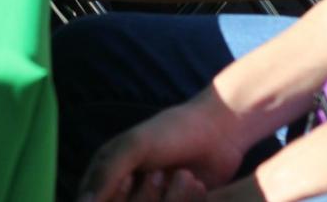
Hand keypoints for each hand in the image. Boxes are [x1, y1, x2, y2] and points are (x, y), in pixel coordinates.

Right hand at [76, 97, 246, 201]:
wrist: (220, 131)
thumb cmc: (173, 131)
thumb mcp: (136, 145)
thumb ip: (108, 173)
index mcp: (107, 170)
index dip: (115, 199)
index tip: (131, 180)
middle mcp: (125, 190)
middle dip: (146, 197)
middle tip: (160, 174)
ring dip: (171, 199)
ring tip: (184, 175)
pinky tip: (197, 185)